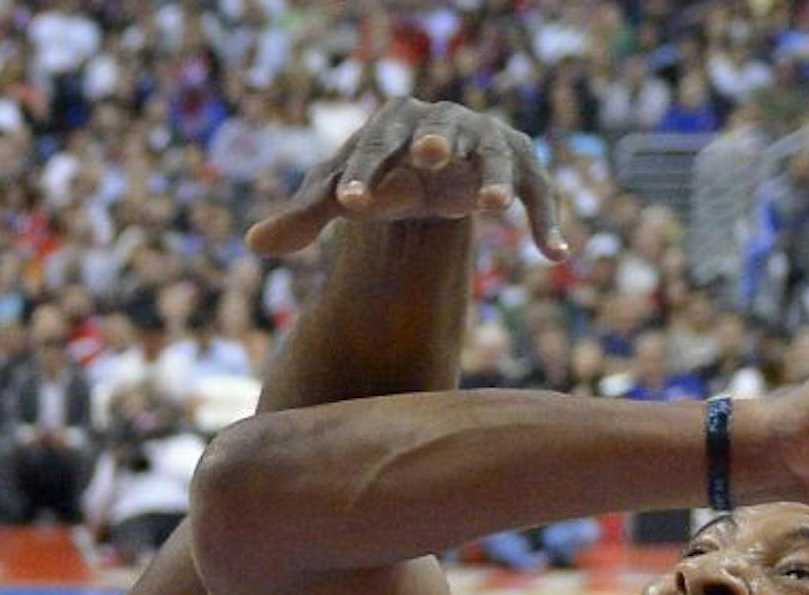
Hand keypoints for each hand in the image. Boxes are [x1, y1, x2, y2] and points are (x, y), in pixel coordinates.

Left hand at [246, 99, 567, 260]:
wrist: (430, 167)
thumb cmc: (377, 176)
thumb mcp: (341, 194)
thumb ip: (304, 217)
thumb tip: (252, 243)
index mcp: (393, 124)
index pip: (372, 146)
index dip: (360, 172)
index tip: (347, 205)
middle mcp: (445, 124)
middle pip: (440, 132)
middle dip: (433, 143)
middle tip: (424, 156)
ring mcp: (488, 143)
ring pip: (497, 159)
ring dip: (498, 181)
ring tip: (496, 208)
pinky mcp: (523, 169)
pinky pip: (541, 194)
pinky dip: (548, 222)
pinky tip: (556, 256)